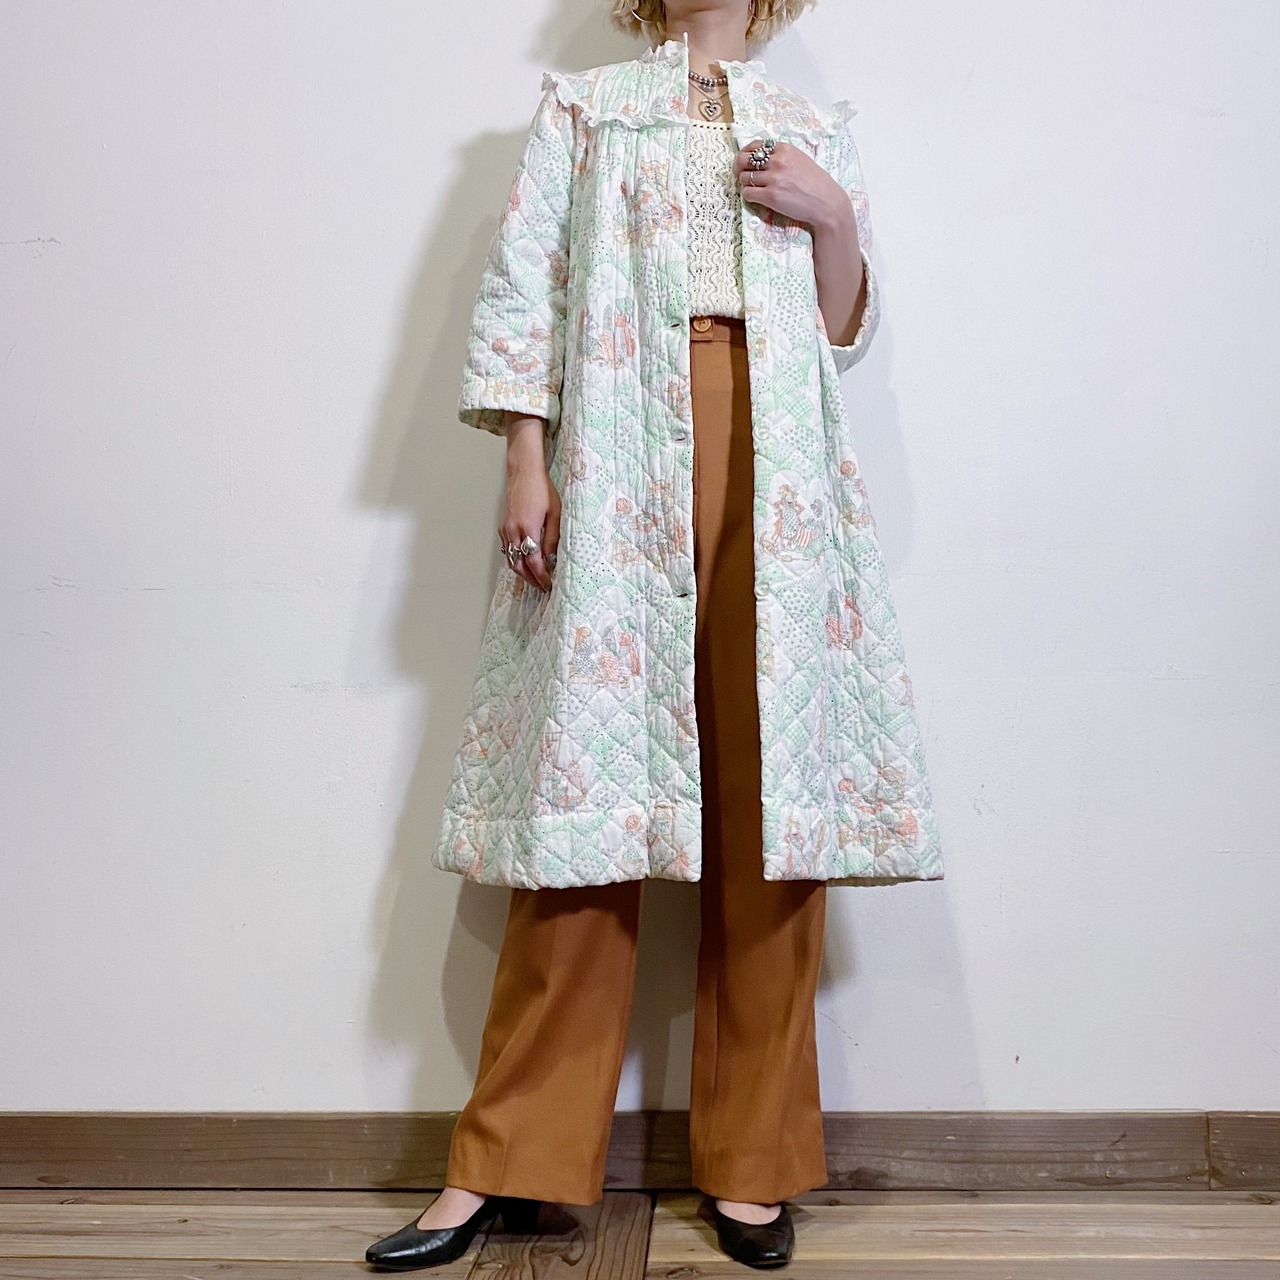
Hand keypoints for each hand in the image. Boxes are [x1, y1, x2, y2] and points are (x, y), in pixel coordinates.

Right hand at [501, 416, 559, 591]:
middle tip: (543, 587)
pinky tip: (524, 564)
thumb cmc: (542, 489)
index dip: (542, 576)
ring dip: (522, 573)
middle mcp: (514, 531)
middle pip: (519, 565)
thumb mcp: (556, 513)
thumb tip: (552, 559)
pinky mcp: (503, 527)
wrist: (524, 472)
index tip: (549, 584)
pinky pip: (507, 550)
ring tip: (535, 580)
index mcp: (528, 528)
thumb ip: (553, 538)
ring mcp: (506, 529)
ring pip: (511, 560)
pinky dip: (515, 561)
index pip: (534, 562)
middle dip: (531, 579)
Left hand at [733, 138, 846, 228]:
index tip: (744, 162)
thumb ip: (781, 157)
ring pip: (744, 178)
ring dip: (745, 184)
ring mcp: (774, 178)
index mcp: (784, 149)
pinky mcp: (771, 196)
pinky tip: (756, 198)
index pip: (754, 145)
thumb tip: (760, 159)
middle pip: (743, 160)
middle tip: (740, 176)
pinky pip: (747, 193)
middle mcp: (777, 161)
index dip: (744, 154)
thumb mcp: (799, 160)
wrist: (826, 203)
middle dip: (738, 168)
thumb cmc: (815, 183)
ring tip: (754, 189)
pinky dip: (748, 196)